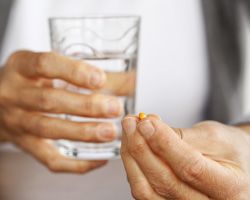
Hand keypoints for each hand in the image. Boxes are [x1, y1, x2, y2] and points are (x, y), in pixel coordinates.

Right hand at [0, 50, 123, 172]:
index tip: (99, 79)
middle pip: (49, 101)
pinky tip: (97, 159)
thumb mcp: (50, 67)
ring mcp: (18, 122)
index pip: (45, 65)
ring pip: (49, 130)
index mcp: (22, 67)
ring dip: (82, 133)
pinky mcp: (25, 144)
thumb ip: (89, 72)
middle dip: (85, 106)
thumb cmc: (30, 80)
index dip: (73, 72)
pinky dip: (74, 163)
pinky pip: (48, 158)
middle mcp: (16, 94)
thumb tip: (131, 80)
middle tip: (114, 108)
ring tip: (109, 132)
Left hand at [121, 115, 249, 198]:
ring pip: (146, 189)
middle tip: (132, 123)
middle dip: (141, 147)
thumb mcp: (214, 136)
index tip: (146, 123)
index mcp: (229, 188)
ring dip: (132, 156)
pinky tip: (133, 146)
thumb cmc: (230, 150)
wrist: (233, 165)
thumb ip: (182, 136)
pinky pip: (143, 189)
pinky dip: (133, 166)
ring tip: (130, 131)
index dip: (164, 143)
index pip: (190, 168)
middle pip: (163, 181)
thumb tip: (149, 128)